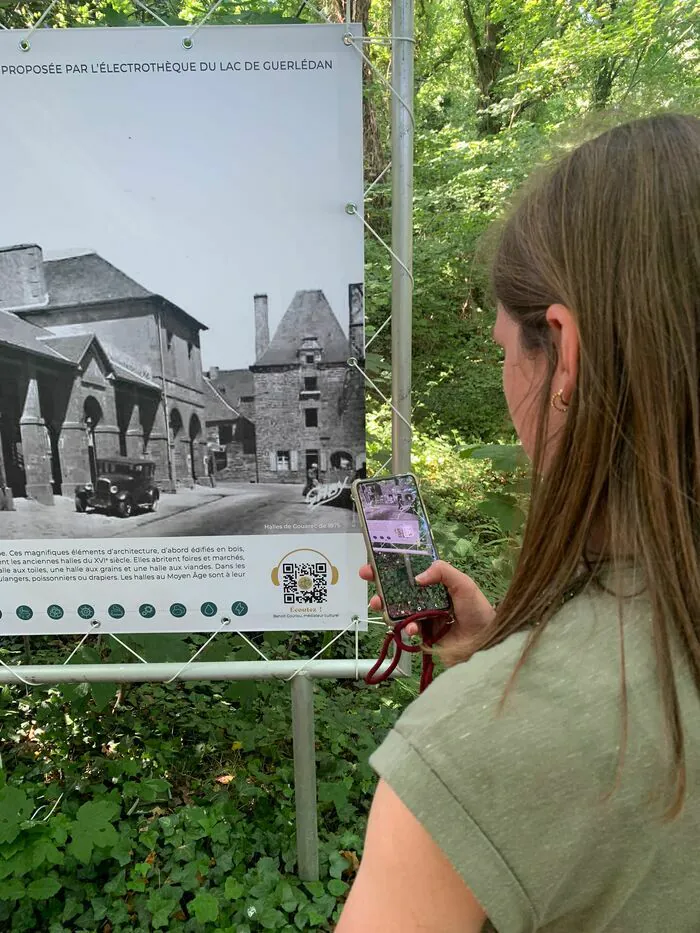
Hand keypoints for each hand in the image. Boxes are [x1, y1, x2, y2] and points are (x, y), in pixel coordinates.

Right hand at [359, 560, 494, 662]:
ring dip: (387, 606)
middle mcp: (427, 599)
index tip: (374, 563)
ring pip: (398, 610)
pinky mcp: (422, 636)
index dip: (392, 566)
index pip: (410, 571)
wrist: (485, 644)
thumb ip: (442, 572)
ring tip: (380, 605)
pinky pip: (405, 630)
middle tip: (367, 579)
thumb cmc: (478, 611)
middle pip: (398, 589)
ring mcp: (423, 618)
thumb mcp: (464, 584)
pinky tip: (411, 629)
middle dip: (381, 584)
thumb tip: (417, 577)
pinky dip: (404, 628)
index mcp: (436, 584)